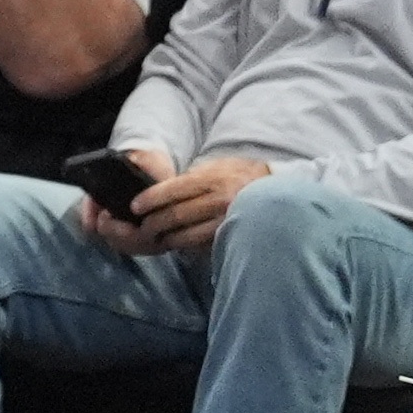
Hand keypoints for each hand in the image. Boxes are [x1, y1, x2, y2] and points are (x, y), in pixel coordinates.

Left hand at [121, 152, 270, 257]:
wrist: (279, 192)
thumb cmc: (241, 177)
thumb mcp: (217, 167)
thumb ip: (191, 178)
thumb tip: (161, 190)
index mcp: (212, 180)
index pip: (171, 190)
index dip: (149, 200)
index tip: (134, 207)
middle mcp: (219, 201)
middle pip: (175, 216)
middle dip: (152, 223)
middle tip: (141, 226)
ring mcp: (226, 222)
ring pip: (186, 235)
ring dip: (166, 238)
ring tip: (156, 236)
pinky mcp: (231, 238)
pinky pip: (201, 245)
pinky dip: (186, 246)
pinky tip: (178, 243)